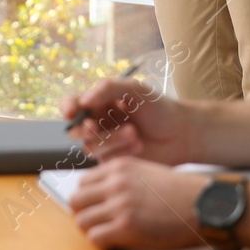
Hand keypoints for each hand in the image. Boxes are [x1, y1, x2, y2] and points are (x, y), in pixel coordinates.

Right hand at [60, 77, 194, 163]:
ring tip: (134, 133)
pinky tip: (138, 146)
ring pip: (90, 146)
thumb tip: (84, 100)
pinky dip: (120, 152)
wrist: (181, 133)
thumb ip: (109, 88)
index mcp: (100, 102)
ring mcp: (105, 143)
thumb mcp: (136, 90)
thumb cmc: (159, 107)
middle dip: (83, 129)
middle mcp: (98, 123)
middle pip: (76, 129)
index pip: (73, 104)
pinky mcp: (114, 161)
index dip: (68, 107)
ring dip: (110, 139)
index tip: (71, 111)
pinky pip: (105, 160)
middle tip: (93, 127)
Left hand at [69, 157, 211, 249]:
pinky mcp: (126, 227)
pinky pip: (95, 238)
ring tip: (108, 234)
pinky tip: (115, 243)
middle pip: (76, 201)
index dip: (88, 199)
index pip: (83, 182)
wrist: (203, 204)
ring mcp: (119, 204)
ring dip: (92, 230)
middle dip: (84, 214)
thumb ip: (122, 179)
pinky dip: (102, 244)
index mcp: (119, 166)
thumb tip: (102, 195)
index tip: (97, 208)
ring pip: (81, 221)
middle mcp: (115, 183)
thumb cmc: (180, 192)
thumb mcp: (146, 172)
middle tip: (99, 223)